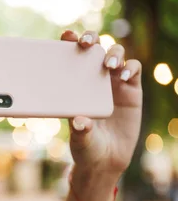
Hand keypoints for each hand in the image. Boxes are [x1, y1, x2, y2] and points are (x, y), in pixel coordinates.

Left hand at [61, 30, 142, 178]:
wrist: (105, 162)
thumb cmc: (85, 148)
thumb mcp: (79, 140)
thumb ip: (80, 131)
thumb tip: (80, 122)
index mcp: (74, 86)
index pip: (72, 58)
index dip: (70, 44)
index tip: (66, 37)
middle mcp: (93, 80)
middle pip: (95, 50)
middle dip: (91, 40)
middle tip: (86, 44)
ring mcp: (113, 84)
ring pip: (116, 56)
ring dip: (113, 54)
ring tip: (108, 65)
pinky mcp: (131, 91)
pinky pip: (134, 71)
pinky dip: (131, 68)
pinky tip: (124, 75)